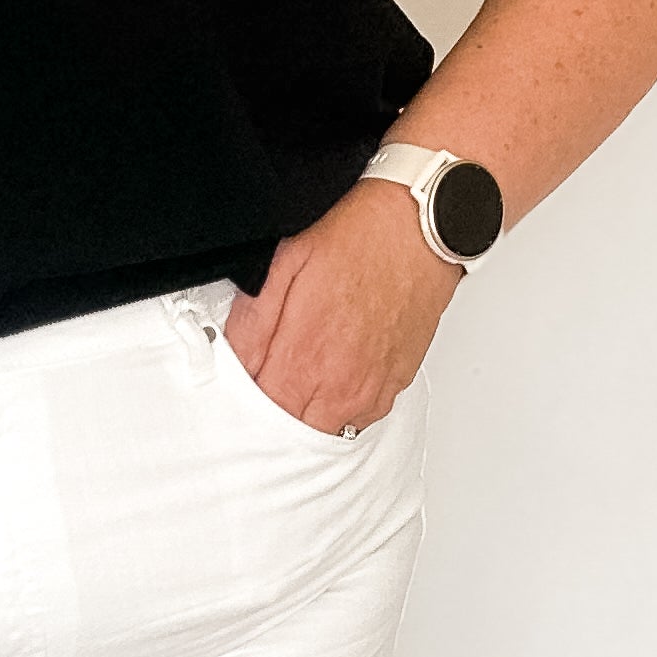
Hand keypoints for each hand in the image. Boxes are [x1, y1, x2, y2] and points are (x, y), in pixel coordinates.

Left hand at [224, 177, 462, 434]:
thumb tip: (234, 360)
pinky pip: (360, 418)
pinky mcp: (395, 385)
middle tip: (274, 374)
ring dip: (310, 411)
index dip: (247, 399)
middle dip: (276, 409)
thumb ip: (252, 324)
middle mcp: (340, 386)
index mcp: (304, 360)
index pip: (259, 415)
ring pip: (327, 430)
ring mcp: (370, 390)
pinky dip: (343, 405)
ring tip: (308, 371)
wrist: (422, 227)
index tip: (246, 382)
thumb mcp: (285, 265)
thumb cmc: (360, 238)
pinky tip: (337, 372)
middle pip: (292, 430)